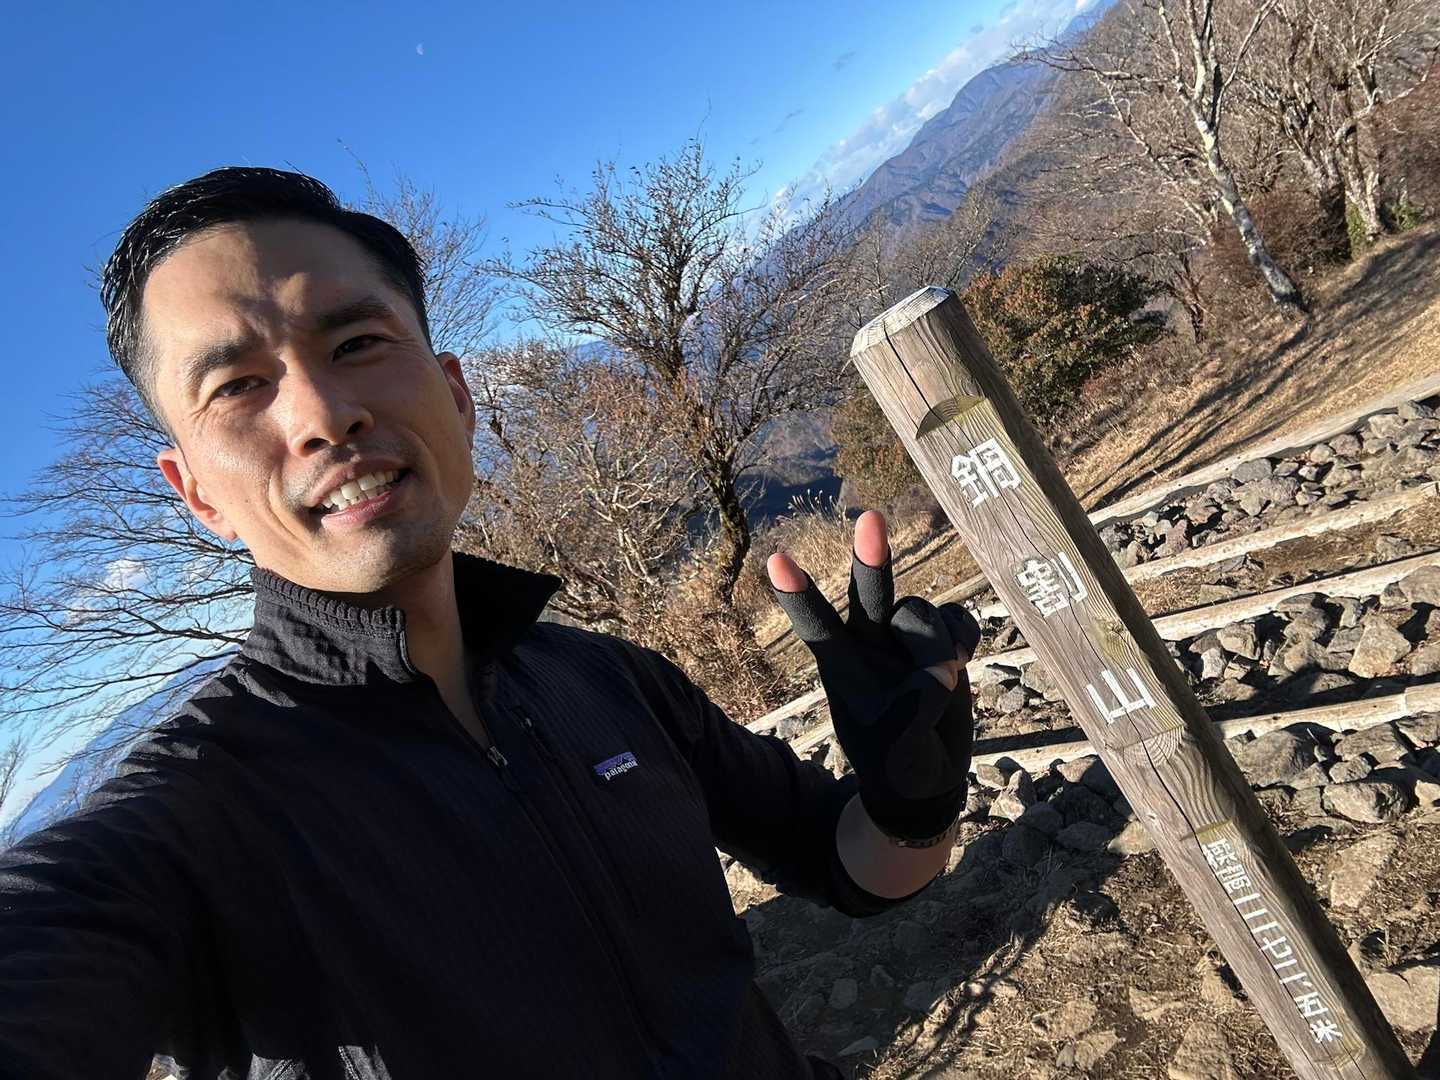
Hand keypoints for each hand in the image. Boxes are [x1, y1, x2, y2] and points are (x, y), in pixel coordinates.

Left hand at [767, 509, 980, 841]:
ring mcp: (905, 637)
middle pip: (872, 595)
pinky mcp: (941, 638)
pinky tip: (962, 659)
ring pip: (925, 614)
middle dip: (871, 557)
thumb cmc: (899, 765)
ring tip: (939, 686)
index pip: (818, 626)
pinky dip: (964, 637)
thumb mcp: (899, 749)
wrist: (924, 776)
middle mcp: (870, 643)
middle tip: (870, 518)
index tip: (776, 560)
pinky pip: (957, 617)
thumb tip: (943, 670)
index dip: (800, 596)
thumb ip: (917, 708)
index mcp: (844, 670)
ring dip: (938, 648)